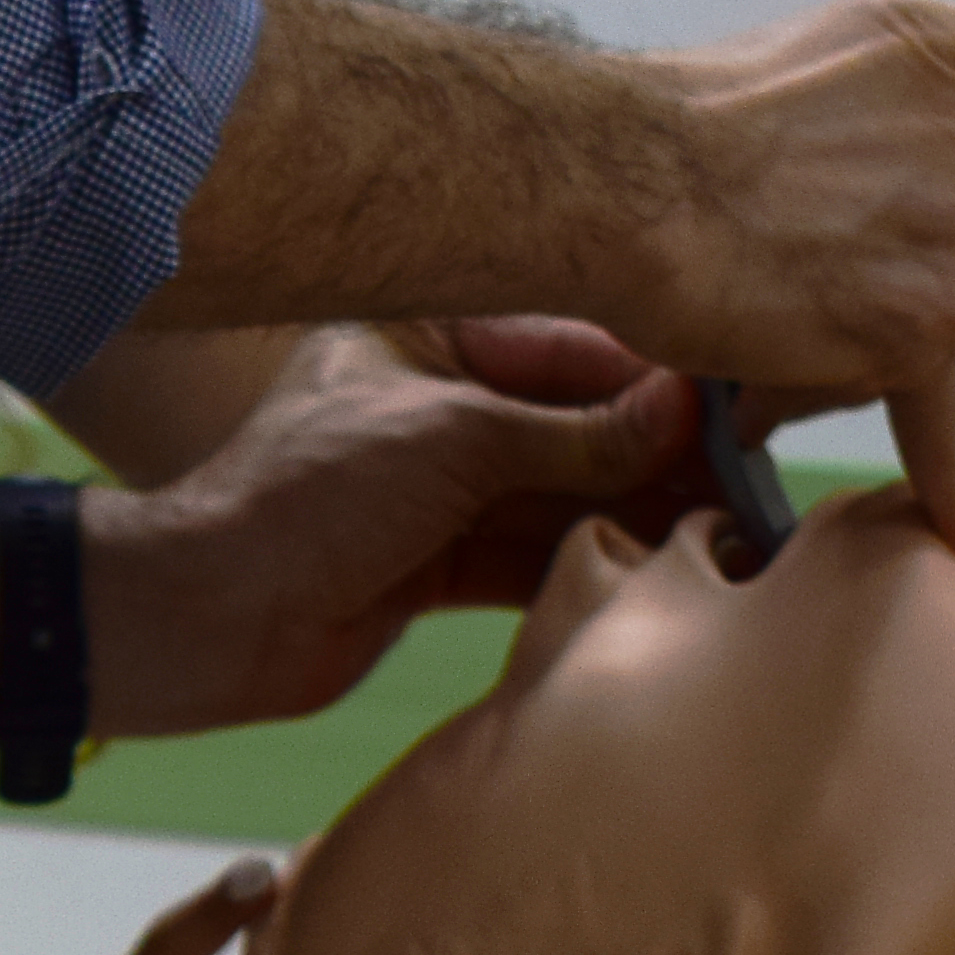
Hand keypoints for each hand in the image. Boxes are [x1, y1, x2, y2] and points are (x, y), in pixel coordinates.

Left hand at [88, 324, 695, 735]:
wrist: (207, 618)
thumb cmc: (304, 499)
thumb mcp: (455, 442)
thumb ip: (575, 436)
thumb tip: (687, 416)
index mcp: (423, 335)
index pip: (567, 346)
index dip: (651, 382)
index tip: (733, 405)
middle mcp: (431, 403)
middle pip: (571, 422)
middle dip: (653, 452)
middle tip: (747, 473)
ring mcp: (432, 487)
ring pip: (557, 492)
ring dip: (631, 510)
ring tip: (722, 523)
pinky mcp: (430, 564)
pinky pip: (528, 552)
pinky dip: (585, 558)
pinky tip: (654, 562)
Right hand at [606, 0, 954, 563]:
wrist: (615, 190)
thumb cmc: (677, 135)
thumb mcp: (827, 61)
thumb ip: (912, 99)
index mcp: (950, 52)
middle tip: (931, 291)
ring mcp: (947, 227)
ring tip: (855, 339)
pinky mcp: (911, 324)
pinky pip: (945, 418)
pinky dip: (954, 484)